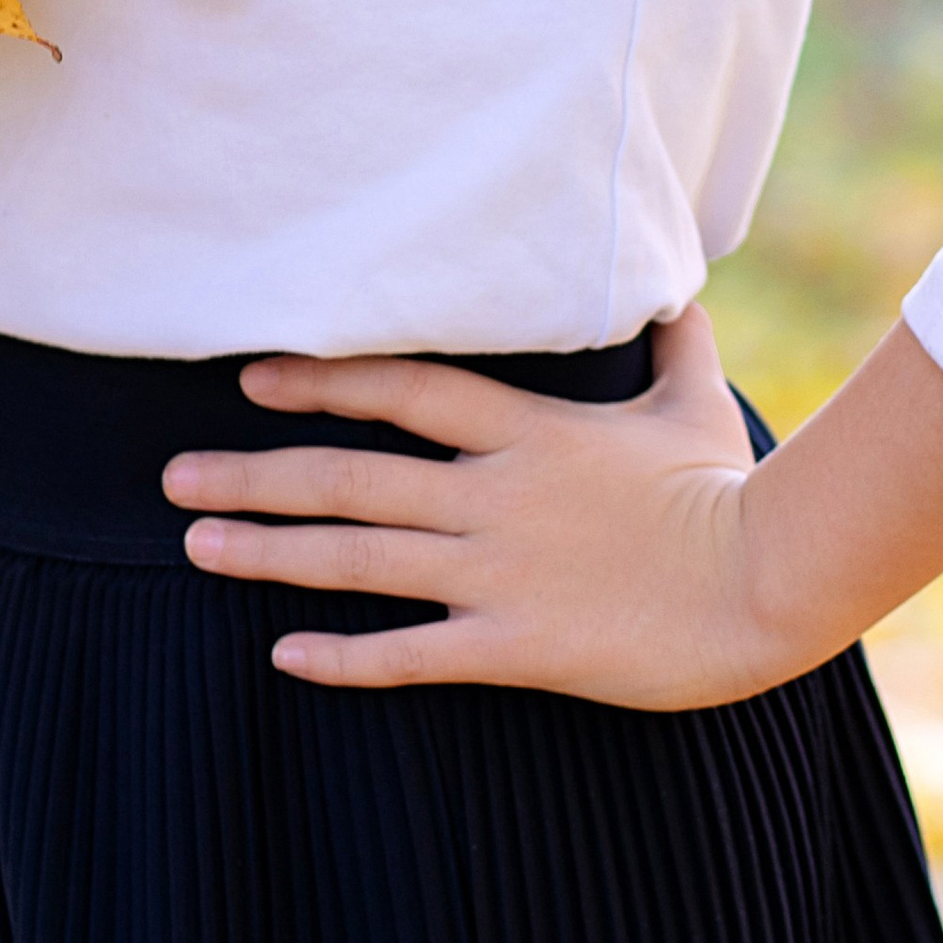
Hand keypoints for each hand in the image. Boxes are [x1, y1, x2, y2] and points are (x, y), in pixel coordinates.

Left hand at [163, 305, 784, 708]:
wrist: (768, 582)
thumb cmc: (731, 490)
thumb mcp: (693, 401)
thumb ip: (670, 339)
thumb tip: (674, 286)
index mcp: (528, 432)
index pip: (402, 390)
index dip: (322, 376)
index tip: (251, 374)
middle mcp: (495, 496)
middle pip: (352, 477)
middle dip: (256, 475)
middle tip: (173, 478)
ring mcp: (500, 573)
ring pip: (361, 560)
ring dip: (271, 553)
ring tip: (196, 545)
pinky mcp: (518, 647)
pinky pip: (412, 653)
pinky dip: (343, 656)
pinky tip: (282, 656)